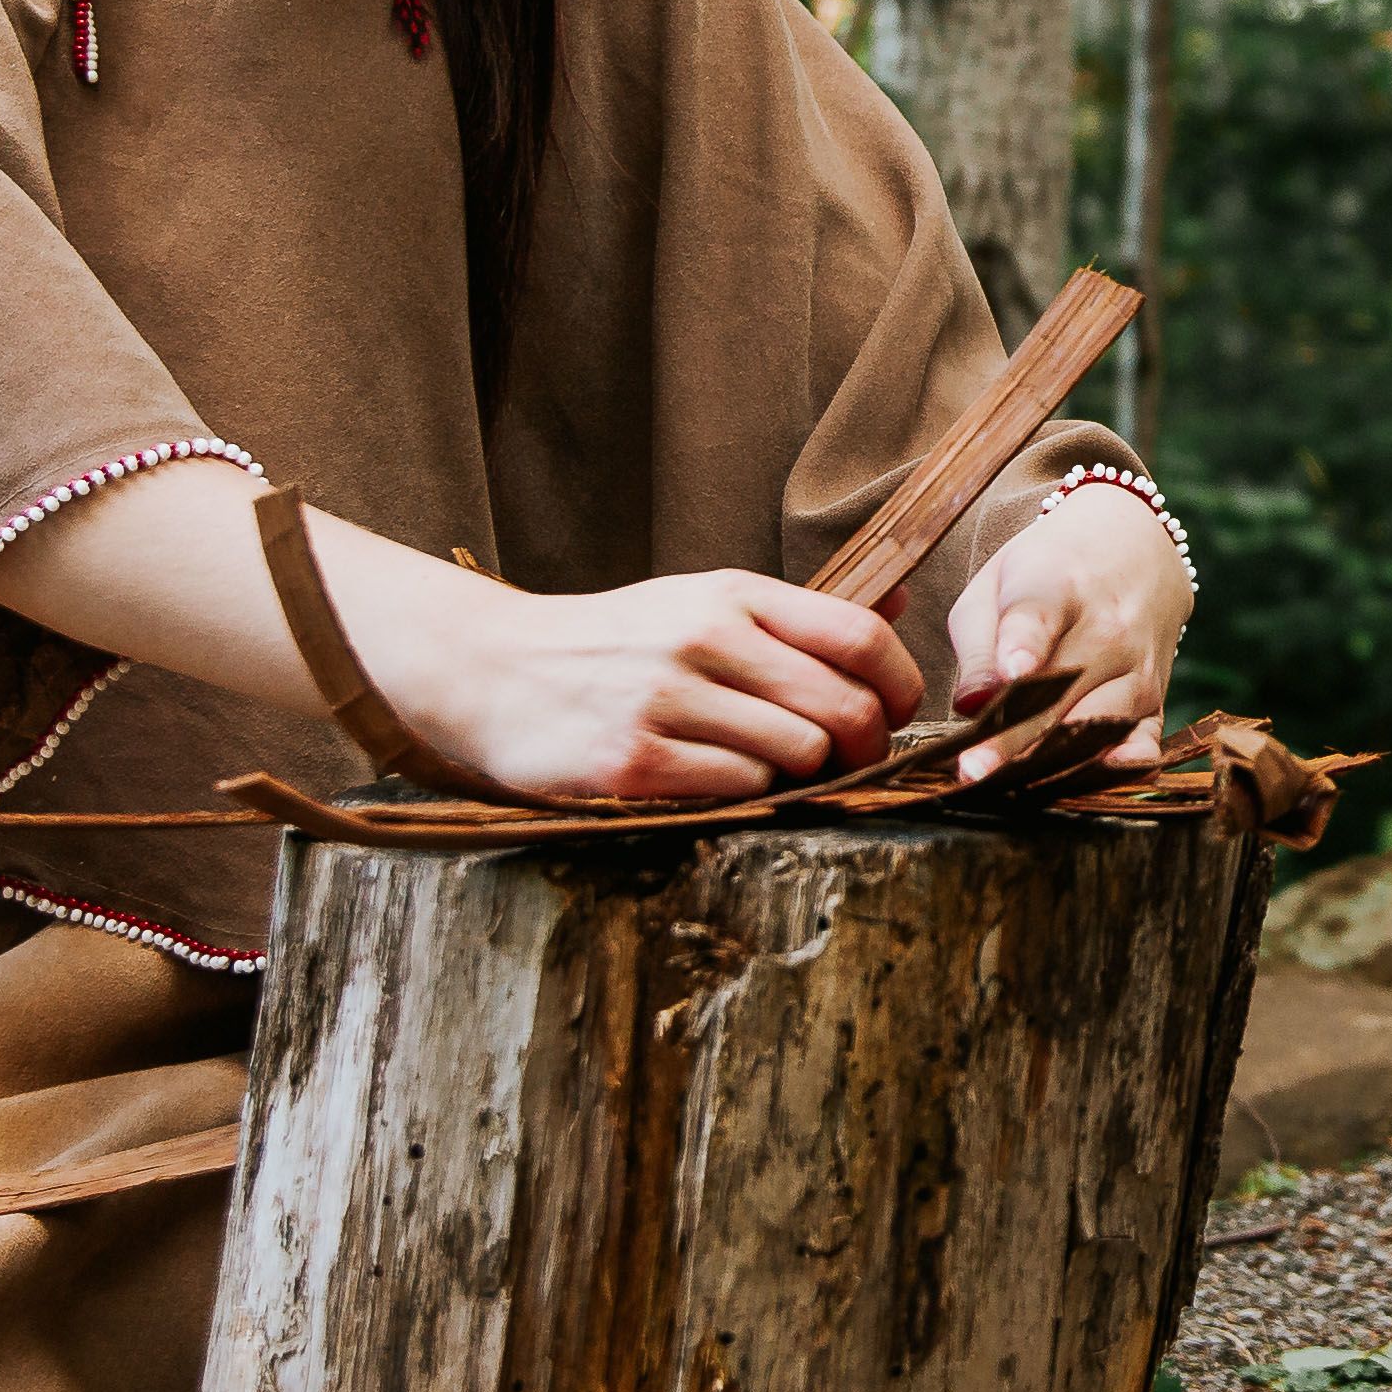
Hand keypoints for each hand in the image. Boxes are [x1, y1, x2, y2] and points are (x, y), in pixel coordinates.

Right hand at [385, 569, 925, 799]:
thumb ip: (797, 615)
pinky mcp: (634, 761)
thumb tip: (898, 606)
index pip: (859, 638)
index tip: (894, 714)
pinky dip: (748, 796)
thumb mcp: (700, 602)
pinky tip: (719, 783)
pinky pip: (740, 790)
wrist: (491, 670)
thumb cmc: (613, 644)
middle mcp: (704, 637)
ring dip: (800, 777)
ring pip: (798, 755)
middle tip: (845, 764)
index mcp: (731, 595)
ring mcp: (667, 698)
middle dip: (863, 749)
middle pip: (843, 707)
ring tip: (769, 770)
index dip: (900, 686)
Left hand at [942, 485, 1188, 778]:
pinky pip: (1145, 740)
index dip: (1025, 645)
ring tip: (1009, 789)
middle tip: (973, 771)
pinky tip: (1094, 782)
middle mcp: (1109, 627)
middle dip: (1018, 736)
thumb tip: (971, 705)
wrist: (1134, 548)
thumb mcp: (998, 586)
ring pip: (1100, 722)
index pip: (1040, 616)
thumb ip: (979, 645)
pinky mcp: (1158, 698)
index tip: (1011, 673)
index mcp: (1058, 584)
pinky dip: (1122, 766)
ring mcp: (1140, 666)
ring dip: (1055, 761)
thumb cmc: (1049, 573)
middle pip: (1062, 689)